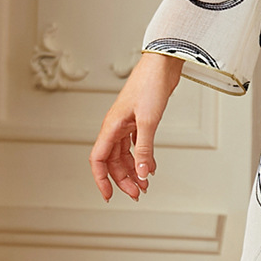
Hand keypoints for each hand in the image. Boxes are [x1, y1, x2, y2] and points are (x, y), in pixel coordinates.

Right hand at [90, 52, 183, 202]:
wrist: (162, 65)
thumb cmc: (150, 85)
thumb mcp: (148, 121)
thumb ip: (144, 149)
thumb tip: (142, 173)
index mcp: (111, 127)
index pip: (98, 160)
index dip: (101, 179)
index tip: (109, 196)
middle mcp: (115, 127)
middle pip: (112, 161)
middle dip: (123, 179)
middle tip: (137, 193)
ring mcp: (127, 124)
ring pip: (124, 155)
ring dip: (133, 171)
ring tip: (145, 184)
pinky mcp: (139, 120)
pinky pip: (135, 146)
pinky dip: (142, 158)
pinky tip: (150, 167)